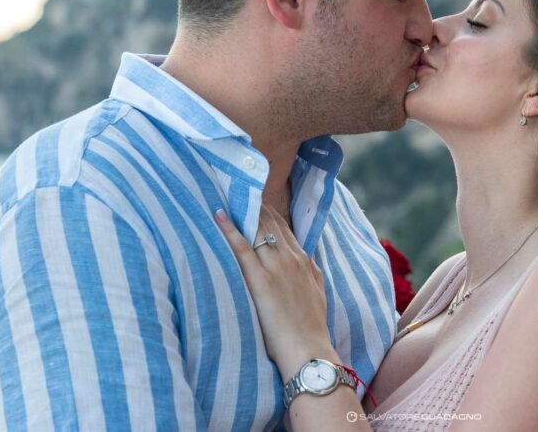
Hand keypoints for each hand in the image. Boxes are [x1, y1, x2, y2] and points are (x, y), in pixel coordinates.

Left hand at [215, 205, 334, 377]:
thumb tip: (308, 260)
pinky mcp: (259, 280)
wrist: (308, 350)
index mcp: (303, 261)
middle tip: (236, 188)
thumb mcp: (318, 292)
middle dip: (254, 205)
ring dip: (242, 210)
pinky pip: (242, 248)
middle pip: (269, 222)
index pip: (283, 227)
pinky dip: (229, 230)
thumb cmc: (311, 326)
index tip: (255, 198)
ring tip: (225, 194)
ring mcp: (275, 267)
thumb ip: (312, 272)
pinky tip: (218, 215)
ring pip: (256, 229)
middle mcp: (290, 258)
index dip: (268, 211)